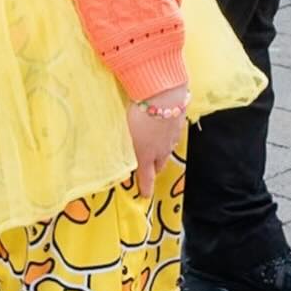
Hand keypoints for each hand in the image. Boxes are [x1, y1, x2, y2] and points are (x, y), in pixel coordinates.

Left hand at [126, 84, 187, 199]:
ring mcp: (172, 136)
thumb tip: (111, 151)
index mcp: (146, 154)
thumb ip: (119, 144)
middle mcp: (161, 149)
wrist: (163, 95)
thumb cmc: (138, 115)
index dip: (146, 187)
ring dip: (161, 150)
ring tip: (155, 146)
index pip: (146, 176)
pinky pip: (173, 134)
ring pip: (168, 149)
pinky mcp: (179, 122)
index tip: (146, 195)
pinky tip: (162, 126)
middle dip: (154, 168)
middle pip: (160, 164)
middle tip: (149, 168)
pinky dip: (167, 134)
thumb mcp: (123, 132)